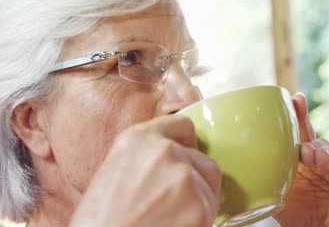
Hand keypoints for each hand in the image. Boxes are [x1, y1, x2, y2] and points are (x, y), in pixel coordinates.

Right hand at [69, 115, 221, 226]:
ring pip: (210, 187)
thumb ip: (145, 159)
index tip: (185, 160)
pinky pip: (212, 211)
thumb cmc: (101, 223)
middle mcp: (164, 151)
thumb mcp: (114, 173)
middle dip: (197, 180)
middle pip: (202, 160)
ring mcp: (184, 177)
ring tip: (171, 219)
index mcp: (137, 139)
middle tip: (177, 203)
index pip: (182, 126)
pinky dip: (200, 222)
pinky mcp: (200, 206)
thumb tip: (172, 162)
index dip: (187, 146)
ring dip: (199, 203)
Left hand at [273, 94, 328, 226]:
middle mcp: (328, 166)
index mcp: (307, 165)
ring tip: (317, 158)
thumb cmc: (300, 222)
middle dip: (313, 144)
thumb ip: (267, 178)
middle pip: (322, 144)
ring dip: (328, 154)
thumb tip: (242, 159)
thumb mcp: (279, 198)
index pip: (304, 136)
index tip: (295, 98)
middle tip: (304, 152)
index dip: (301, 117)